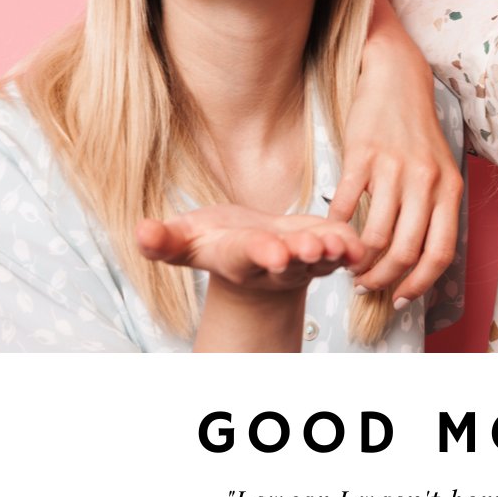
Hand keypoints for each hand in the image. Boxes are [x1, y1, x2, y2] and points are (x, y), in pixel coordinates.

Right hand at [136, 204, 364, 292]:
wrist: (253, 254)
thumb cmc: (215, 242)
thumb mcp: (185, 240)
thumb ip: (164, 241)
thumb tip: (139, 231)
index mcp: (238, 258)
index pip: (249, 256)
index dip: (261, 253)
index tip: (273, 252)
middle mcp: (273, 265)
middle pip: (289, 262)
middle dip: (299, 254)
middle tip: (310, 247)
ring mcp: (302, 261)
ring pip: (319, 260)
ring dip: (330, 252)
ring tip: (339, 244)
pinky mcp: (324, 251)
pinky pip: (340, 251)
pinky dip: (350, 247)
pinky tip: (358, 243)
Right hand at [329, 0, 462, 305]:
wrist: (397, 80)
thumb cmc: (417, 132)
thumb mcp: (439, 170)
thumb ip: (433, 209)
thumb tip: (419, 260)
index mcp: (449, 189)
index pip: (440, 253)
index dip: (420, 283)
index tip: (401, 297)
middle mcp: (426, 181)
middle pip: (405, 252)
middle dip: (383, 279)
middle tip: (367, 286)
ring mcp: (393, 168)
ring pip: (375, 236)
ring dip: (359, 260)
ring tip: (349, 263)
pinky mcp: (363, 155)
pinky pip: (347, 205)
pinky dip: (338, 227)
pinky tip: (335, 232)